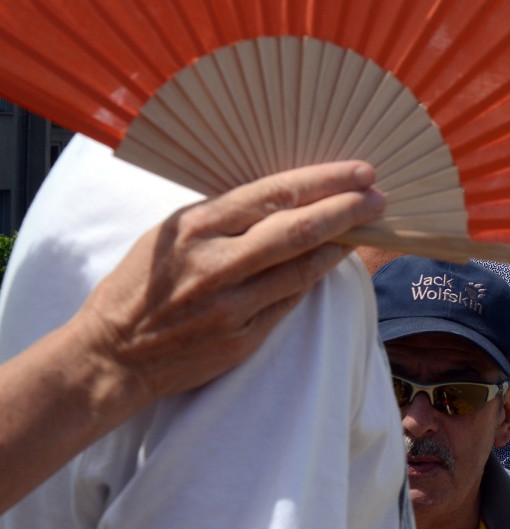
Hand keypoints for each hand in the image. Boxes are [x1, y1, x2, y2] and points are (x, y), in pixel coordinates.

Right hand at [74, 161, 385, 408]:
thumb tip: (282, 196)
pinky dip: (315, 278)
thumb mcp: (170, 233)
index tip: (359, 172)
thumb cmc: (139, 286)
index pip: (273, 194)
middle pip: (298, 230)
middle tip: (377, 196)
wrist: (112, 355)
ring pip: (302, 268)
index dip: (323, 181)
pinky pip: (290, 301)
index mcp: (195, 227)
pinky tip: (333, 261)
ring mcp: (231, 305)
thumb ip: (222, 217)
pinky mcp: (242, 338)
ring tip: (367, 226)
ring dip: (341, 245)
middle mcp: (216, 264)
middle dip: (346, 209)